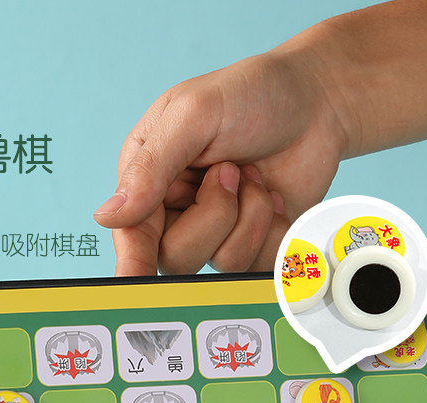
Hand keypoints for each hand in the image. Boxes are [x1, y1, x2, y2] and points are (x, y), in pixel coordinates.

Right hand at [94, 47, 348, 275]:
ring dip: (249, 217)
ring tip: (255, 178)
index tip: (132, 283)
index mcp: (148, 181)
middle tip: (232, 171)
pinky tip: (272, 197)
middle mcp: (176, 213)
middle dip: (214, 216)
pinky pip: (258, 263)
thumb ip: (151, 167)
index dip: (131, 263)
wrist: (318, 102)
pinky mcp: (251, 245)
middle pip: (176, 257)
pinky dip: (274, 228)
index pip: (132, 235)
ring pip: (221, 262)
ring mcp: (215, 234)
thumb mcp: (193, 114)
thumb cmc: (251, 95)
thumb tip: (108, 218)